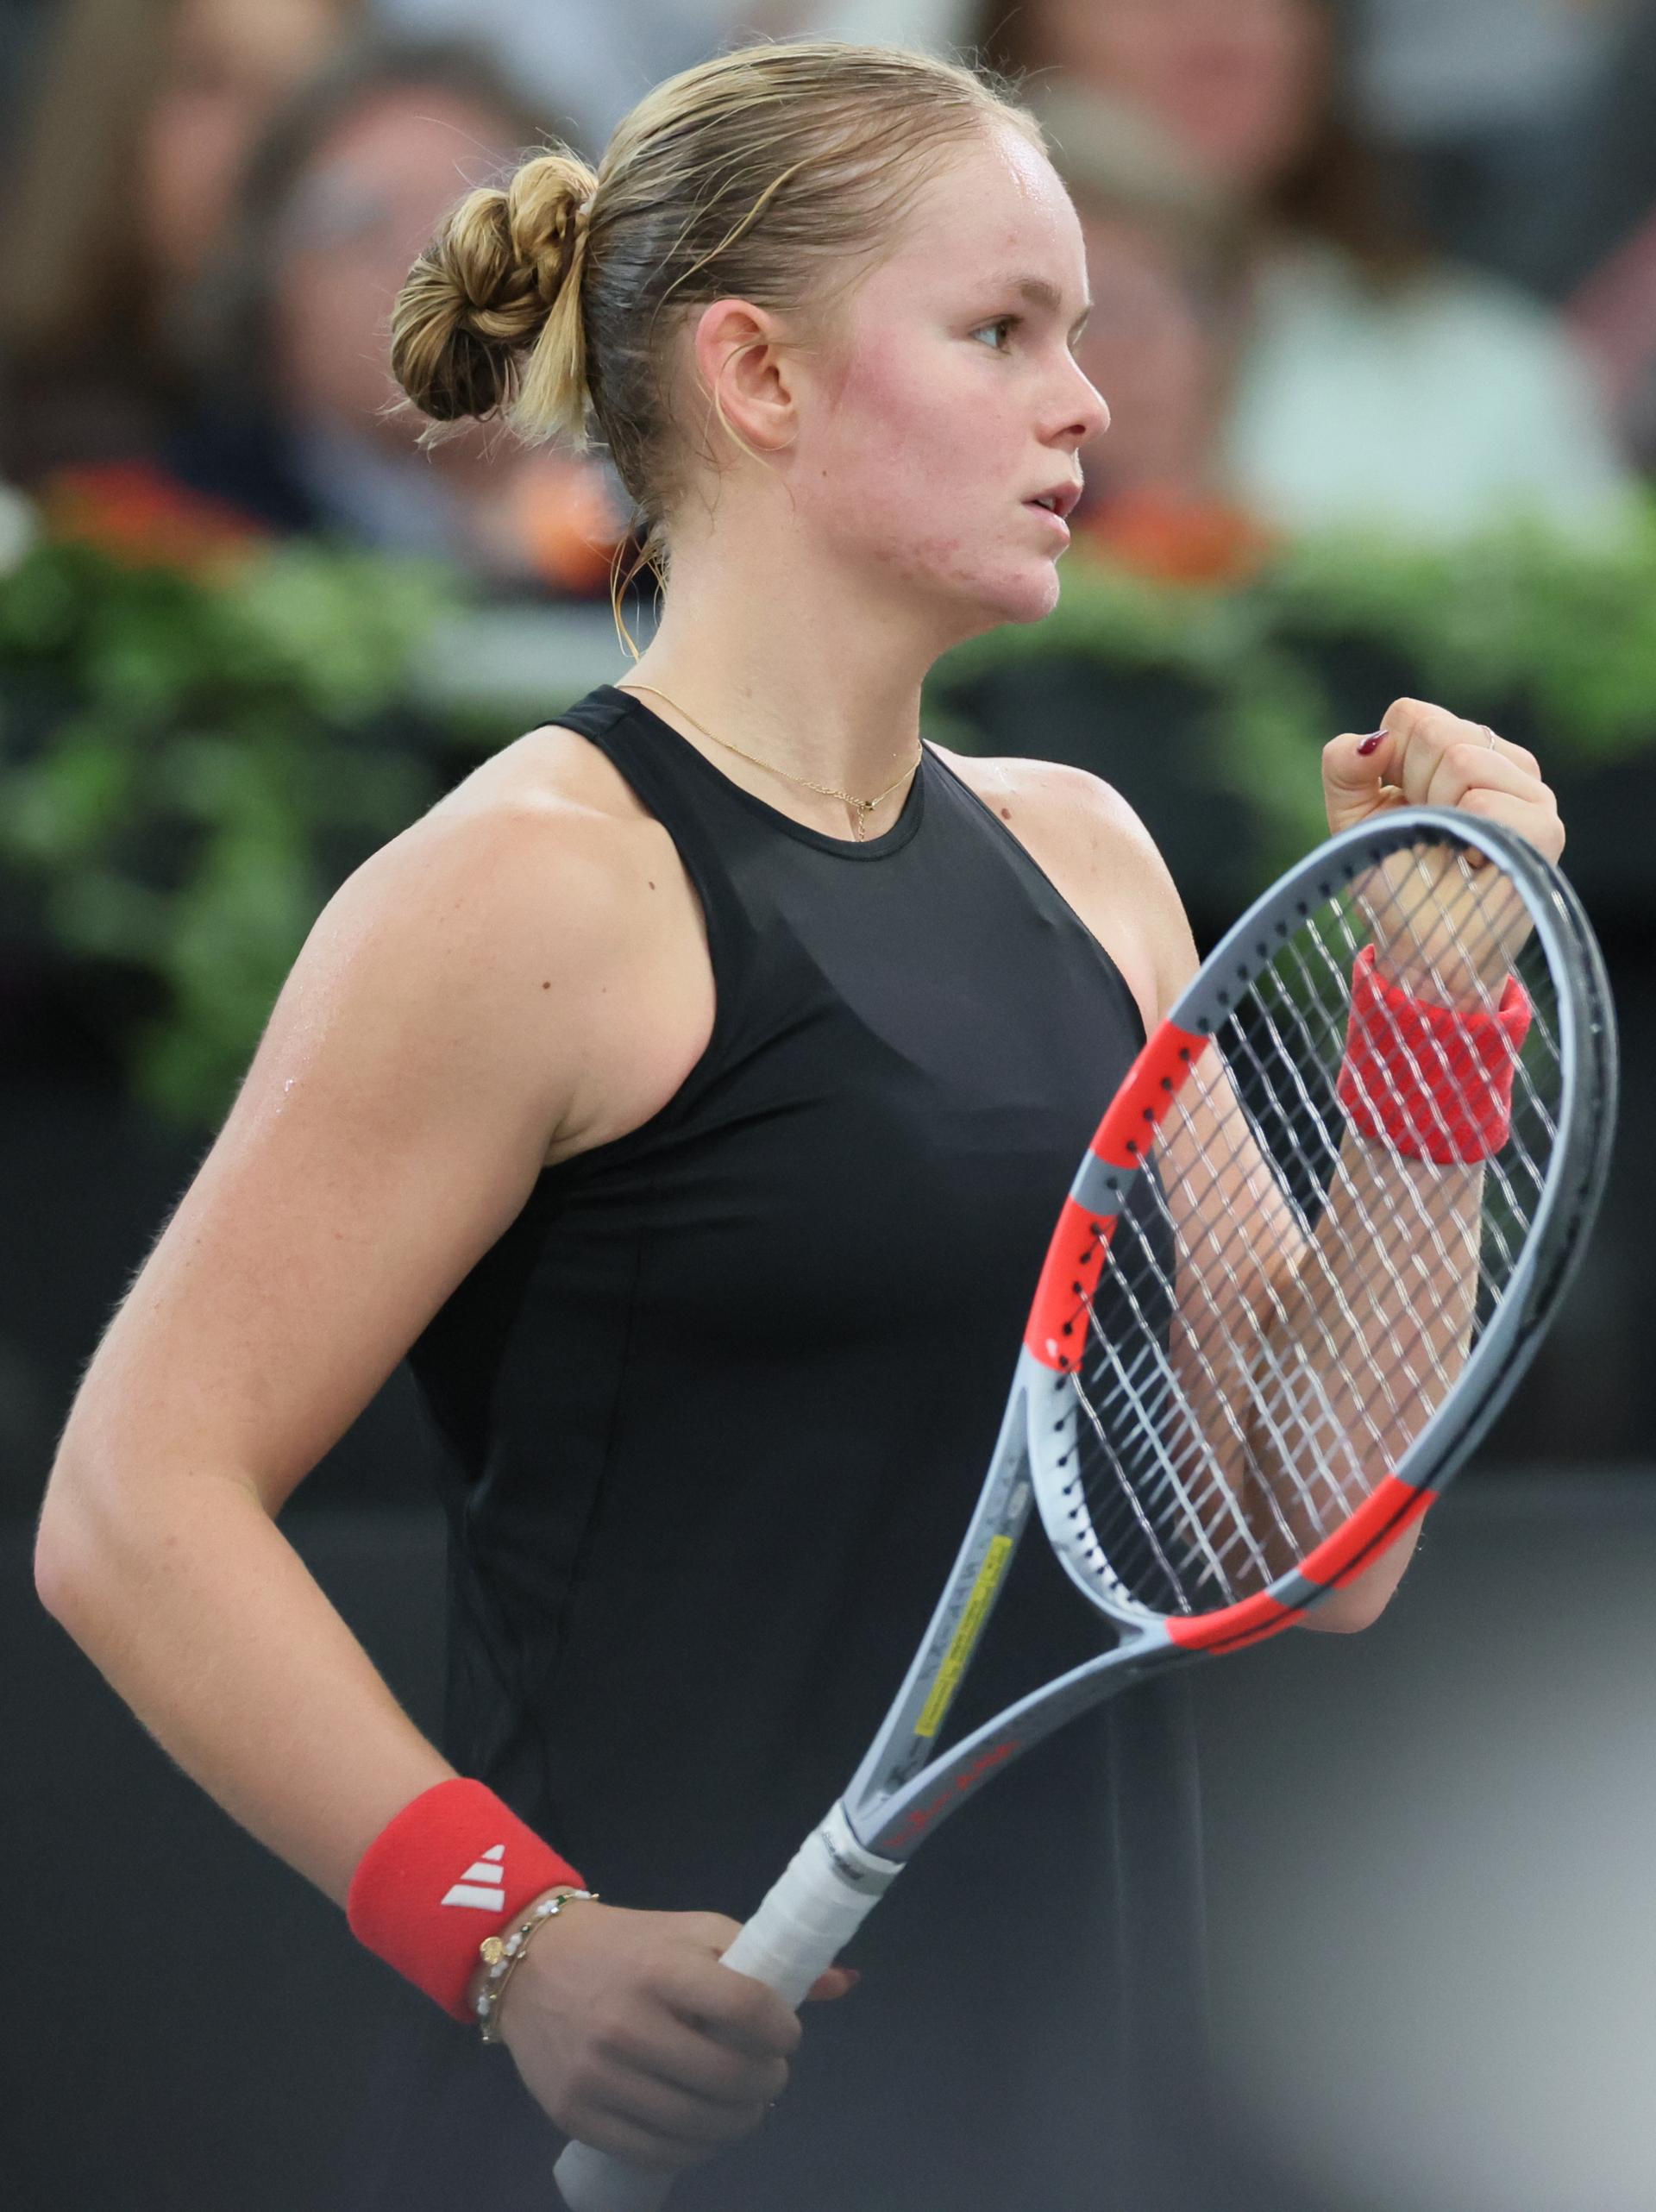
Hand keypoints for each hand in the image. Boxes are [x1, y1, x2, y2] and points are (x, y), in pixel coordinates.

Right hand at [484, 1896, 857, 2171]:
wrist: (532, 1964)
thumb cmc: (629, 1945)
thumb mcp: (694, 1932)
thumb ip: (765, 1956)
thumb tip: (845, 1982)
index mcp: (662, 1968)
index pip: (747, 2008)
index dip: (782, 2030)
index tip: (786, 2034)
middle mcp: (628, 2023)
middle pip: (729, 2078)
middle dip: (767, 2083)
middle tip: (770, 2075)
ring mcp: (598, 2074)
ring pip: (696, 2125)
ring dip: (739, 2123)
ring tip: (745, 2107)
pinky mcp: (575, 2113)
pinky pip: (654, 2152)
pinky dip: (695, 2150)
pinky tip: (706, 2131)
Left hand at [1322, 698, 1564, 1004]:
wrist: (1418, 948)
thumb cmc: (1392, 881)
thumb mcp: (1351, 817)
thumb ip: (1343, 766)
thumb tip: (1376, 739)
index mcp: (1461, 749)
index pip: (1410, 715)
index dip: (1386, 766)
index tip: (1397, 810)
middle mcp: (1503, 762)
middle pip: (1435, 731)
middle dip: (1411, 788)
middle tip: (1427, 833)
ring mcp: (1530, 792)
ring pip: (1461, 758)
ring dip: (1435, 812)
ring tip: (1449, 849)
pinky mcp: (1543, 826)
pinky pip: (1481, 798)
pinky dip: (1460, 834)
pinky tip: (1470, 862)